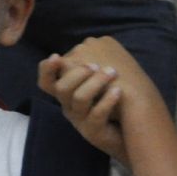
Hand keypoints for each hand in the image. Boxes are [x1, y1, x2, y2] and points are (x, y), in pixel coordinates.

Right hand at [39, 37, 152, 162]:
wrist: (130, 131)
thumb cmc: (115, 103)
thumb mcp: (99, 82)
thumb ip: (91, 65)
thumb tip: (89, 43)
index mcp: (67, 94)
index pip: (46, 81)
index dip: (47, 69)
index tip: (57, 56)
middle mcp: (69, 107)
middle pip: (61, 88)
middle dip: (77, 72)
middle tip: (96, 65)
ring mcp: (80, 120)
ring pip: (79, 99)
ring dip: (96, 82)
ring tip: (113, 72)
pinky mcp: (94, 132)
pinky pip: (96, 115)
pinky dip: (107, 100)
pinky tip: (119, 90)